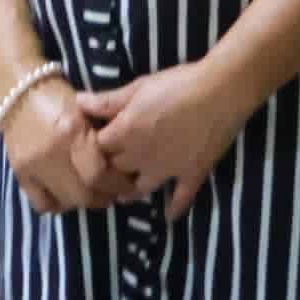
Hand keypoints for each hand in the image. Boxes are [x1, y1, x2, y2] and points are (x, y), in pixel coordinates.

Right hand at [3, 77, 127, 215]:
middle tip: (111, 191)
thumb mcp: (87, 110)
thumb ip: (103, 138)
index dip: (117, 185)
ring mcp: (33, 165)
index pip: (99, 174)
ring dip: (83, 202)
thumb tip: (123, 165)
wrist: (17, 89)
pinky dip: (57, 204)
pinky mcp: (19, 172)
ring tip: (90, 191)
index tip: (127, 184)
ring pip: (66, 202)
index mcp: (73, 131)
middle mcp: (52, 152)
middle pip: (84, 194)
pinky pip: (42, 204)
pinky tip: (65, 194)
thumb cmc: (58, 96)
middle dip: (103, 197)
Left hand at [75, 57, 257, 221]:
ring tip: (125, 193)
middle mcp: (141, 157)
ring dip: (131, 191)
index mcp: (124, 133)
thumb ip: (107, 100)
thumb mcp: (138, 87)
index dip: (94, 145)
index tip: (95, 142)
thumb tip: (78, 103)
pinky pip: (181, 198)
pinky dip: (174, 208)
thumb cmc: (177, 84)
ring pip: (140, 188)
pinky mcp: (192, 174)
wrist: (221, 92)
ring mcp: (168, 169)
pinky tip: (169, 216)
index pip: (96, 148)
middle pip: (115, 169)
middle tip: (108, 166)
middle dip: (109, 167)